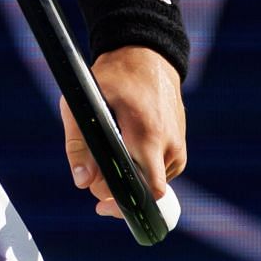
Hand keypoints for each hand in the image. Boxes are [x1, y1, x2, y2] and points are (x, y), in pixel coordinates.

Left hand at [62, 46, 186, 219]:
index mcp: (147, 134)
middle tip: (96, 184)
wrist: (147, 57)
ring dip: (130, 180)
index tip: (101, 203)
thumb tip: (82, 182)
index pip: (149, 189)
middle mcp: (169, 145)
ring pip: (152, 183)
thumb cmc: (112, 78)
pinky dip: (142, 170)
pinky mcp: (180, 148)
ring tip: (108, 159)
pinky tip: (126, 153)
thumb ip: (80, 144)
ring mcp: (178, 147)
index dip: (124, 203)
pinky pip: (160, 173)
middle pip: (148, 192)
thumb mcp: (85, 104)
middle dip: (120, 194)